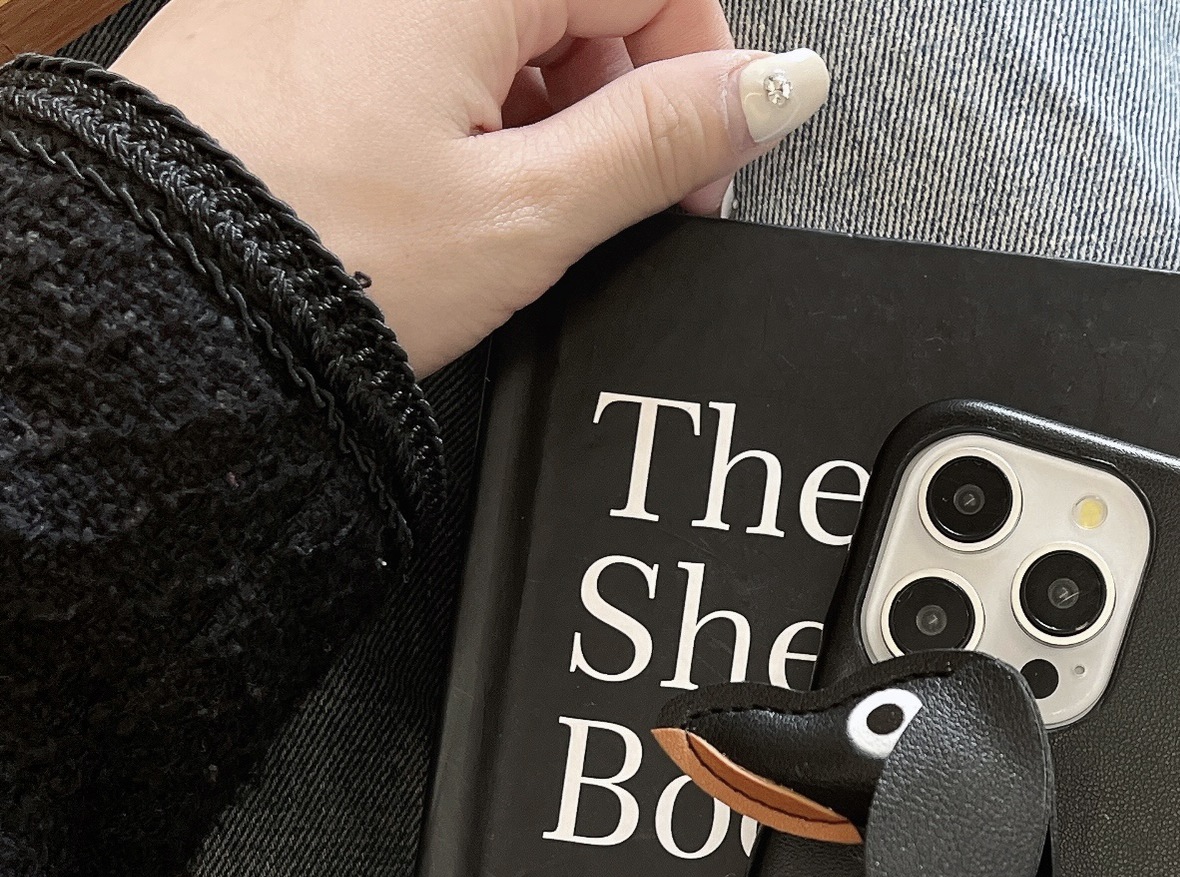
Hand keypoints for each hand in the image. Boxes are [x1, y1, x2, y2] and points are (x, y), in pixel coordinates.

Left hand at [114, 0, 828, 373]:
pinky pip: (421, 24)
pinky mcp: (290, 10)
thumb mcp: (529, 214)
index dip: (702, 71)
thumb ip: (665, 141)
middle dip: (624, 88)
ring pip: (503, 11)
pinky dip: (468, 91)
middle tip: (616, 202)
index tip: (704, 170)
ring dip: (547, 97)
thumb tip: (779, 87)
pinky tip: (449, 177)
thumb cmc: (323, 262)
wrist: (156, 301)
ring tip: (516, 204)